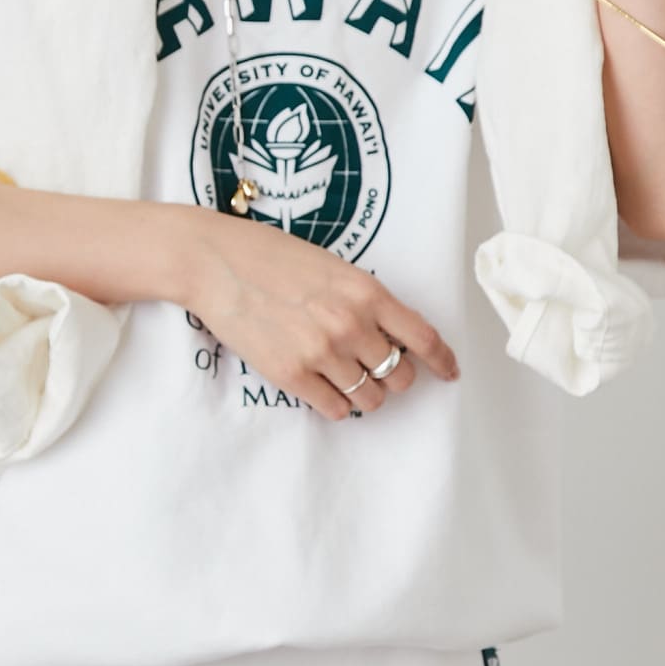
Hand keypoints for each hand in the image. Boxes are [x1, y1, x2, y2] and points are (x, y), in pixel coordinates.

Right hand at [185, 210, 461, 421]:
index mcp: (367, 292)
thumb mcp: (331, 266)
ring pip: (370, 398)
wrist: (214, 261)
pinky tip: (322, 388)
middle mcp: (351, 324)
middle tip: (371, 367)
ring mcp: (321, 352)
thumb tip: (390, 335)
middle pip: (400, 375)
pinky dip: (336, 405)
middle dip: (392, 376)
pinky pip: (336, 410)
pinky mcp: (291, 374)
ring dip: (364, 394)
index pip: (424, 337)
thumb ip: (365, 299)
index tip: (450, 373)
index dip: (443, 361)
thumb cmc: (269, 256)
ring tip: (343, 378)